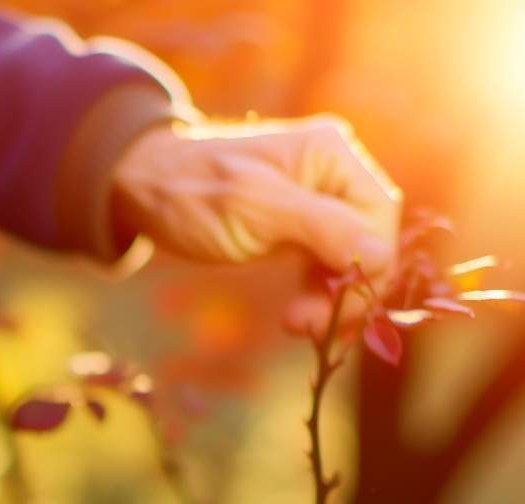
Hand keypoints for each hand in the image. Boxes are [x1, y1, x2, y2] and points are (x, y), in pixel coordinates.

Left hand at [110, 116, 402, 334]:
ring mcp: (319, 200)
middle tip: (306, 327)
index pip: (379, 218)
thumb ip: (319, 227)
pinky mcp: (302, 227)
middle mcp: (335, 172)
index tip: (333, 311)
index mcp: (332, 154)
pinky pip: (328, 264)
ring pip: (352, 259)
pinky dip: (319, 293)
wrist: (144, 188)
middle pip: (371, 241)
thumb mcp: (253, 208)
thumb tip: (380, 254)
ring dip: (332, 299)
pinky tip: (298, 316)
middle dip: (347, 290)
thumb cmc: (191, 189)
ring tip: (296, 325)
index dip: (368, 269)